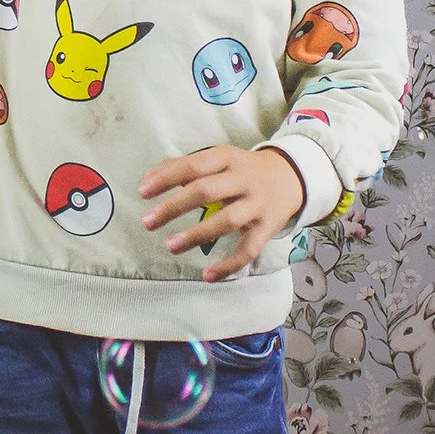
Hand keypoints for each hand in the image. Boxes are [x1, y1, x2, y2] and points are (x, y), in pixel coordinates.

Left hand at [139, 146, 306, 281]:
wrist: (291, 176)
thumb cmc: (241, 169)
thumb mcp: (217, 158)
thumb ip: (183, 166)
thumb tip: (148, 179)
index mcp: (227, 157)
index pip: (193, 166)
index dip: (166, 178)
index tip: (143, 192)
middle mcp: (244, 179)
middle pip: (206, 191)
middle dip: (174, 206)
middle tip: (147, 222)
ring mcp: (257, 204)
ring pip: (227, 220)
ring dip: (197, 234)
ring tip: (170, 245)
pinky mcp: (267, 228)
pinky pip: (248, 249)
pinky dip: (228, 265)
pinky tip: (207, 275)